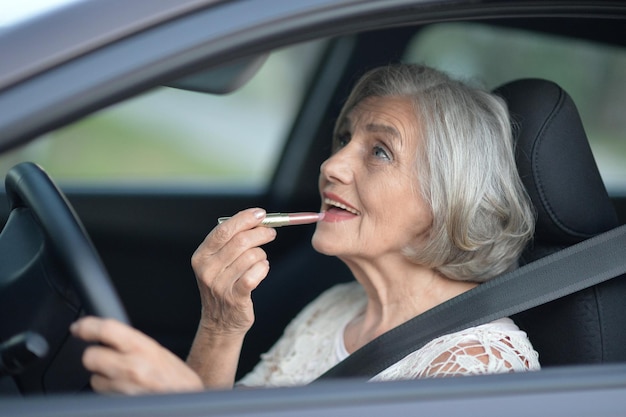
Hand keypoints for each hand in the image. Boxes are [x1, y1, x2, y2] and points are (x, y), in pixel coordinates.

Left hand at [70, 317, 203, 394]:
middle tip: (103, 356)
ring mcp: (123, 389)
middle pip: (91, 357)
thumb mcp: (159, 352)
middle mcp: (131, 368)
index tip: (79, 327)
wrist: (186, 400)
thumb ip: (134, 343)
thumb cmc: (178, 379)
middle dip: (94, 356)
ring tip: (122, 377)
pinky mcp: (118, 403)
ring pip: (95, 380)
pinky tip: (125, 390)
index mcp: (143, 348)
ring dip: (103, 378)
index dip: (87, 326)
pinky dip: (110, 392)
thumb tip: (109, 335)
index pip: (107, 329)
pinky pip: (104, 395)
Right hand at [191, 208, 276, 335]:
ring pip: (252, 256)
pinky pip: (256, 274)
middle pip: (240, 241)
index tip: (260, 213)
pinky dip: (264, 268)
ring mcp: (220, 285)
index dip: (244, 219)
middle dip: (261, 233)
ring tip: (260, 260)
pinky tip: (262, 269)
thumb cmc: (224, 284)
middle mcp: (207, 270)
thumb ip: (232, 240)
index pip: (224, 230)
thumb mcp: (218, 262)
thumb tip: (258, 219)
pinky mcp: (235, 297)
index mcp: (201, 256)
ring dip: (262, 255)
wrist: (220, 322)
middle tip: (271, 233)